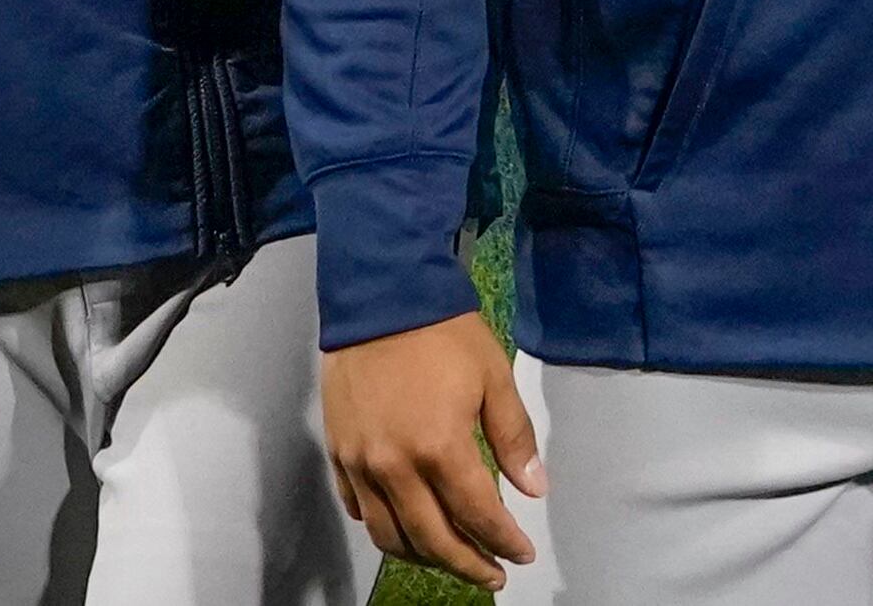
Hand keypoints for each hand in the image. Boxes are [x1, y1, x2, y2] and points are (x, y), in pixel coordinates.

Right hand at [322, 311, 542, 587]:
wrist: (380, 298)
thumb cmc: (442, 332)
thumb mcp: (494, 377)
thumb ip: (514, 438)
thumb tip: (535, 487)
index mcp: (439, 447)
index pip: (477, 514)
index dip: (502, 540)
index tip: (521, 554)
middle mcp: (395, 466)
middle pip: (431, 538)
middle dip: (466, 564)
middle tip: (492, 574)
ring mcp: (361, 464)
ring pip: (390, 535)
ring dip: (424, 556)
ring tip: (452, 559)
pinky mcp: (338, 455)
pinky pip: (360, 509)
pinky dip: (385, 528)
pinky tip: (406, 528)